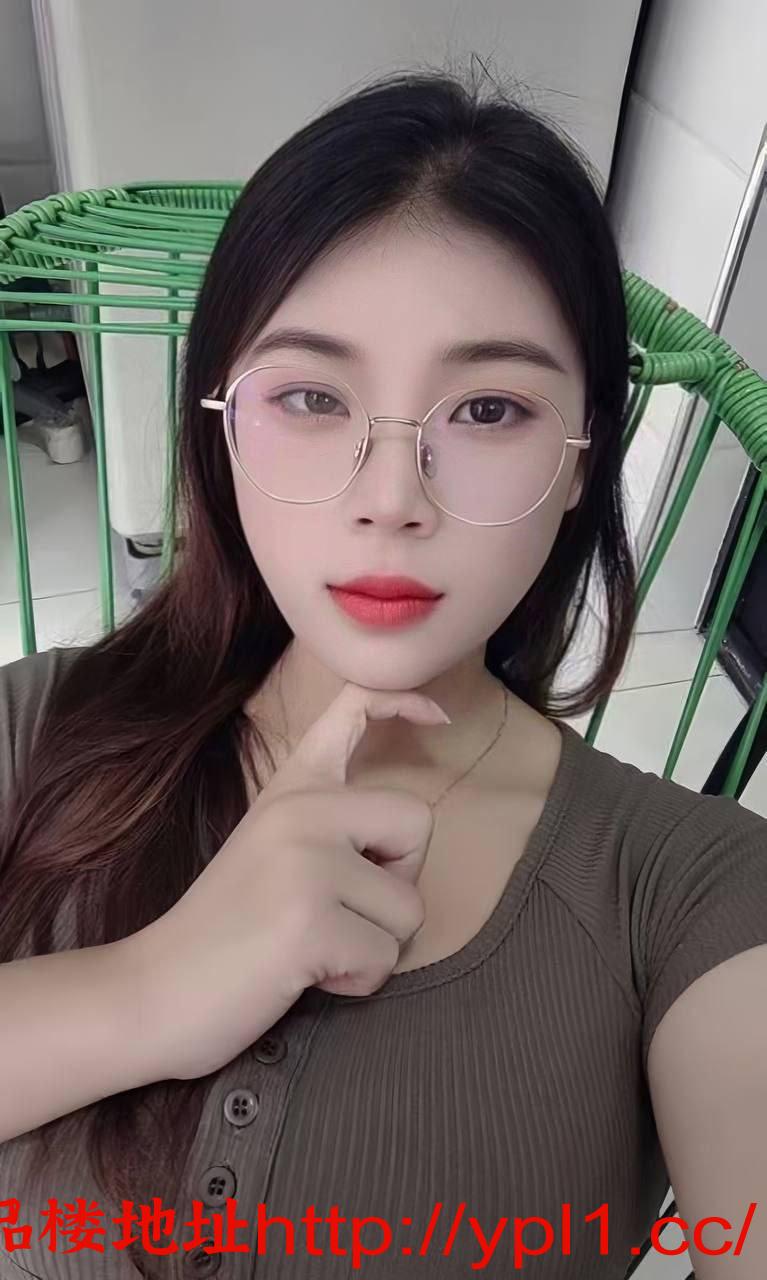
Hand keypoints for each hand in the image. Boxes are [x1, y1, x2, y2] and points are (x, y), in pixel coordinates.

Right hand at [128, 682, 450, 1079]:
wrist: (154, 993)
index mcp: (291, 787)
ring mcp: (306, 863)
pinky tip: (304, 974)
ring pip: (409, 908)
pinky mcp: (311, 923)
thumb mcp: (271, 846)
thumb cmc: (227, 931)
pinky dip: (355, 982)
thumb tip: (408, 830)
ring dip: (373, 945)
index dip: (402, 701)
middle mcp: (301, 810)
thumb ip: (327, 822)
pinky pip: (385, 958)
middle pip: (418, 823)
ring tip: (311, 947)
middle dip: (400, 882)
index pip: (355, 707)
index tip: (435, 718)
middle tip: (338, 909)